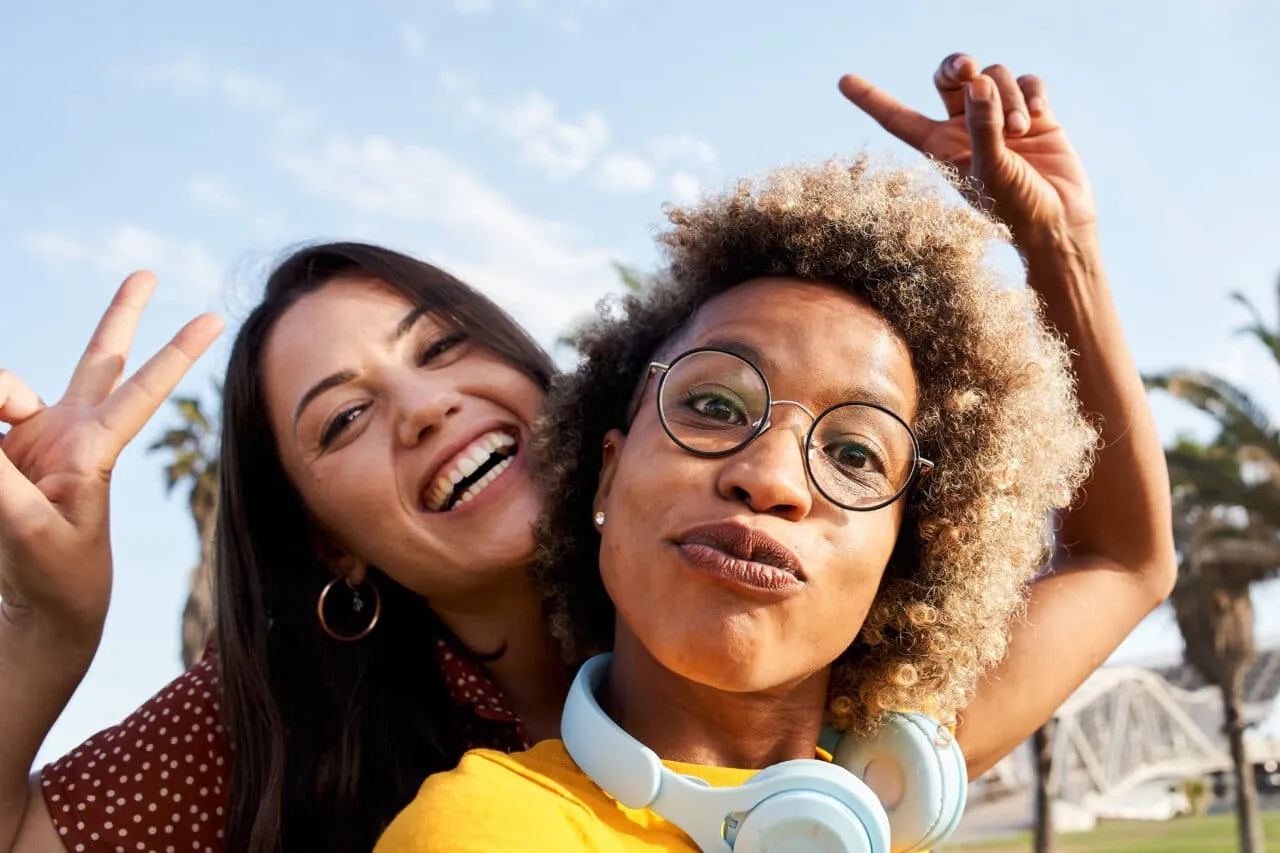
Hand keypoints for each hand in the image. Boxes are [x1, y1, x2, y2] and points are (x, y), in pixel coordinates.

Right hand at [0, 272, 222, 643]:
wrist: (46, 607)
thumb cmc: (55, 573)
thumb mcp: (27, 531)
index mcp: (95, 449)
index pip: (139, 390)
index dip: (173, 354)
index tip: (213, 320)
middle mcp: (70, 431)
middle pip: (99, 359)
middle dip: (122, 315)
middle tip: (149, 274)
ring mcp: (34, 436)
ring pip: (8, 384)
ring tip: (2, 457)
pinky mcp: (1, 450)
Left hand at [839, 53, 1096, 246]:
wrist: (1058, 221)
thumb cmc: (1015, 208)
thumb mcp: (991, 171)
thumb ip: (982, 127)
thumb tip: (977, 83)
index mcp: (940, 147)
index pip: (898, 117)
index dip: (871, 98)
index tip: (843, 80)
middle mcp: (965, 127)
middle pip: (949, 78)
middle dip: (956, 67)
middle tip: (967, 69)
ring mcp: (999, 117)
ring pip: (994, 77)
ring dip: (1007, 98)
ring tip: (1020, 132)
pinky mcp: (1033, 113)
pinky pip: (1027, 81)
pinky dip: (1032, 93)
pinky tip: (1038, 116)